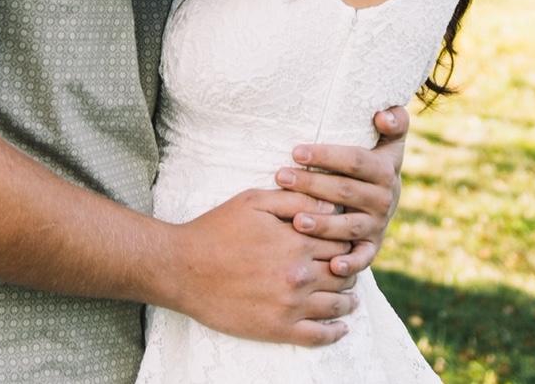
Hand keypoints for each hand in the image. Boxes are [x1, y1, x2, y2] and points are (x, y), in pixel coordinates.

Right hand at [164, 188, 356, 345]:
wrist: (183, 268)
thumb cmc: (217, 229)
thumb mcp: (255, 201)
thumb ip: (296, 199)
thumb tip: (330, 204)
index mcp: (297, 242)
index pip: (341, 241)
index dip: (346, 239)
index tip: (347, 240)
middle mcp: (299, 275)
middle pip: (344, 273)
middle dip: (349, 268)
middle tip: (350, 268)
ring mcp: (290, 306)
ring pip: (337, 304)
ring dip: (348, 299)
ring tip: (351, 297)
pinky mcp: (277, 330)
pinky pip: (318, 336)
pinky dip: (335, 332)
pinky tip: (341, 327)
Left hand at [277, 105, 408, 276]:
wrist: (387, 194)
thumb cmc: (375, 157)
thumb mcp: (390, 136)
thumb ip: (395, 120)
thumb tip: (381, 116)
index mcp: (386, 168)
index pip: (355, 160)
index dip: (326, 155)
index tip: (296, 151)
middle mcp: (385, 198)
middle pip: (344, 191)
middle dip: (311, 184)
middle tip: (280, 177)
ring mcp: (378, 224)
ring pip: (349, 226)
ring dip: (322, 225)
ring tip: (295, 220)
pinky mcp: (372, 246)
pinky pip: (363, 258)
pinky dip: (350, 264)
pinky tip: (332, 266)